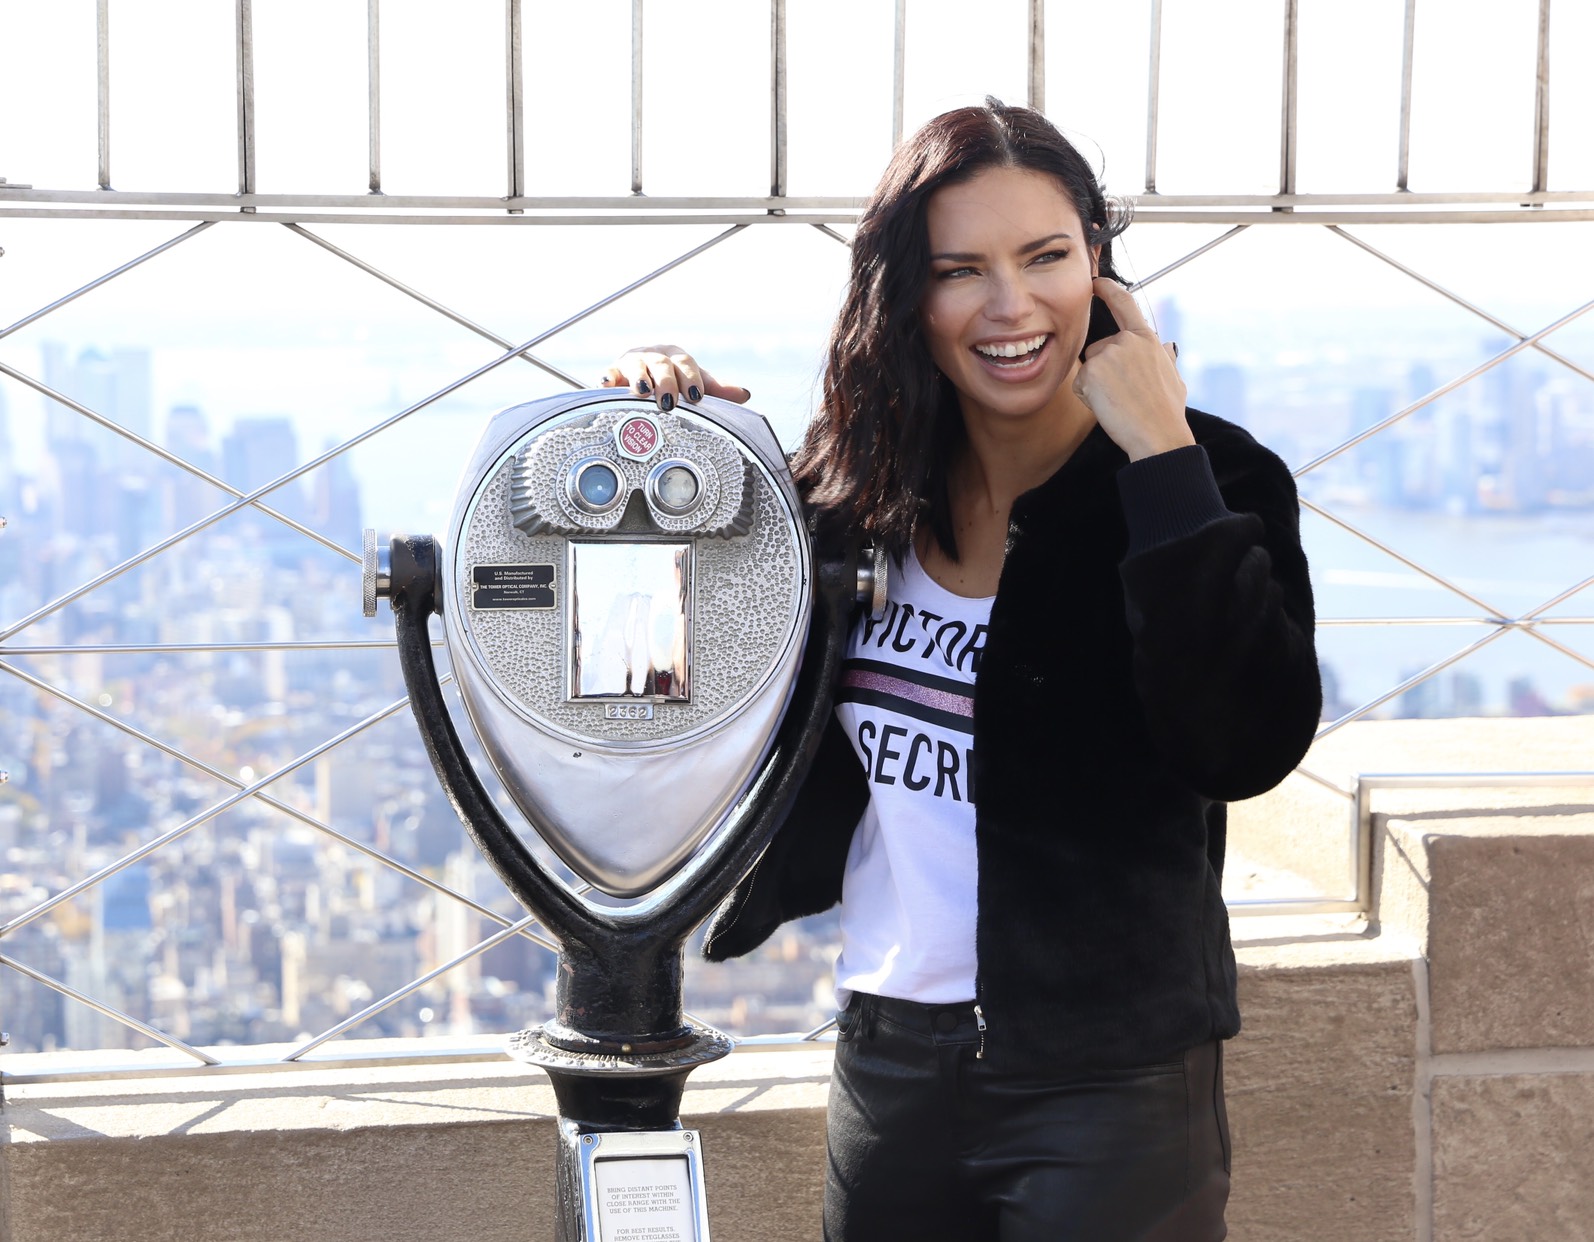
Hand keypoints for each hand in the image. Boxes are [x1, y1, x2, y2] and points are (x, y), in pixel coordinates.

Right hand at [599, 344, 750, 409]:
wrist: (638, 378)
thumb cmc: (672, 382)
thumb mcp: (693, 385)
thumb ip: (716, 390)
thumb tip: (744, 394)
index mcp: (675, 357)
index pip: (685, 363)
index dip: (691, 377)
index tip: (696, 396)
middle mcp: (654, 357)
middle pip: (661, 364)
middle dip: (666, 382)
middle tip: (669, 402)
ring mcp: (632, 363)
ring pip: (636, 366)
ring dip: (639, 378)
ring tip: (642, 393)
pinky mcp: (612, 373)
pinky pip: (609, 373)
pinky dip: (608, 378)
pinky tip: (608, 384)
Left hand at [1072, 279, 1191, 461]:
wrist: (1158, 434)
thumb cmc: (1166, 411)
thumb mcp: (1173, 377)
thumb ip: (1163, 358)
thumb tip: (1166, 347)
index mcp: (1146, 339)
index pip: (1124, 303)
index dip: (1107, 289)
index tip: (1095, 282)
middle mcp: (1126, 341)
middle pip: (1099, 349)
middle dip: (1104, 370)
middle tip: (1125, 394)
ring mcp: (1108, 354)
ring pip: (1089, 367)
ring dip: (1096, 385)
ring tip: (1119, 401)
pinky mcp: (1091, 371)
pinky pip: (1080, 384)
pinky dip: (1088, 398)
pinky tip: (1108, 406)